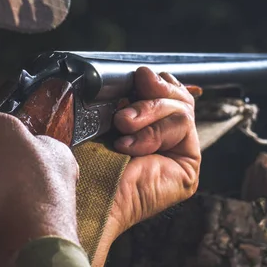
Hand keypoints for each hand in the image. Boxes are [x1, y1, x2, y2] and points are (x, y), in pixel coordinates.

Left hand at [93, 67, 200, 266]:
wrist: (79, 195)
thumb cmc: (79, 159)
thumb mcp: (96, 116)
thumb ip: (120, 92)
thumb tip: (144, 71)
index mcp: (137, 125)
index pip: (159, 89)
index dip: (152, 80)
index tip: (133, 77)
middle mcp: (158, 139)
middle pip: (175, 94)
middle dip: (150, 92)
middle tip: (123, 108)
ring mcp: (174, 154)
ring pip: (180, 108)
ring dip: (147, 113)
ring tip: (121, 126)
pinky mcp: (187, 168)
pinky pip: (183, 126)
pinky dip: (154, 131)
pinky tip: (128, 147)